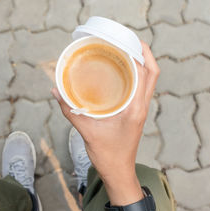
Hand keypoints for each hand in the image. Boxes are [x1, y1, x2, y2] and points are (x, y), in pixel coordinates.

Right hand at [52, 42, 159, 210]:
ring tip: (125, 49)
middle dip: (144, 52)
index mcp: (135, 108)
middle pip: (152, 72)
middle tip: (127, 38)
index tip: (124, 40)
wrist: (119, 172)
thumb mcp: (87, 131)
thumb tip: (56, 90)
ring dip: (143, 62)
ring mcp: (142, 109)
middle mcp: (142, 106)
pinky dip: (137, 73)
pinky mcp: (137, 112)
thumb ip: (70, 110)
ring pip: (150, 79)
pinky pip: (142, 87)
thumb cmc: (107, 155)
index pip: (144, 74)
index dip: (137, 54)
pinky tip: (121, 69)